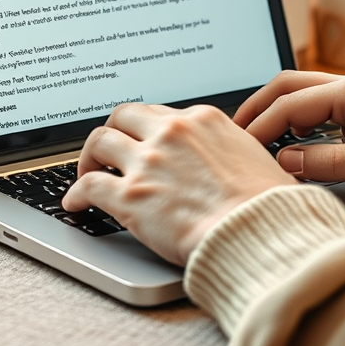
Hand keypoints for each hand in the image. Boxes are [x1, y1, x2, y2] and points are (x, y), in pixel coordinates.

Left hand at [62, 103, 296, 265]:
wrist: (259, 232)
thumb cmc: (268, 205)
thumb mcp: (255, 156)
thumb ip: (230, 149)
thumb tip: (228, 159)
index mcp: (203, 120)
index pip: (161, 113)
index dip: (147, 128)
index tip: (142, 140)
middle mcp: (171, 133)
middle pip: (124, 115)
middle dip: (114, 131)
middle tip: (109, 150)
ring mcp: (148, 162)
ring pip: (100, 141)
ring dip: (89, 157)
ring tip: (87, 172)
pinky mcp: (130, 196)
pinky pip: (88, 185)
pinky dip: (76, 194)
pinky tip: (76, 204)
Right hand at [235, 70, 344, 205]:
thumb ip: (331, 161)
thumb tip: (284, 161)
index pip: (289, 104)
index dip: (258, 127)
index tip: (236, 151)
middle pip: (289, 87)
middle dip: (257, 108)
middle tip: (231, 135)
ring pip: (304, 97)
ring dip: (276, 115)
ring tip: (252, 142)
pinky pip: (322, 114)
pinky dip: (297, 126)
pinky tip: (289, 148)